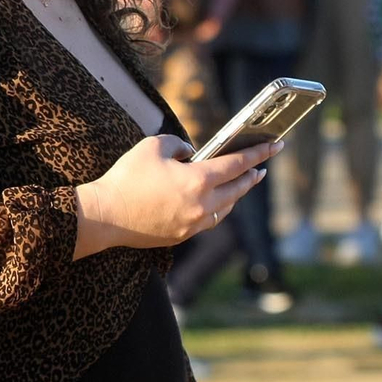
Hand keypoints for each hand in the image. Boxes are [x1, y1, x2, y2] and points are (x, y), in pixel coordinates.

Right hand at [73, 136, 279, 259]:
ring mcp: (193, 224)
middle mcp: (202, 205)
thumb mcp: (153, 146)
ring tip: (243, 183)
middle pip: (237, 189)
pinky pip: (210, 220)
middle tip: (262, 166)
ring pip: (226, 208)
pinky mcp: (182, 235)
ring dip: (237, 194)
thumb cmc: (127, 178)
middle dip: (252, 176)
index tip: (276, 145)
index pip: (238, 164)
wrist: (106, 215)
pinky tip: (217, 203)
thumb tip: (190, 155)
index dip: (259, 153)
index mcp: (198, 180)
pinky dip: (218, 208)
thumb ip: (178, 145)